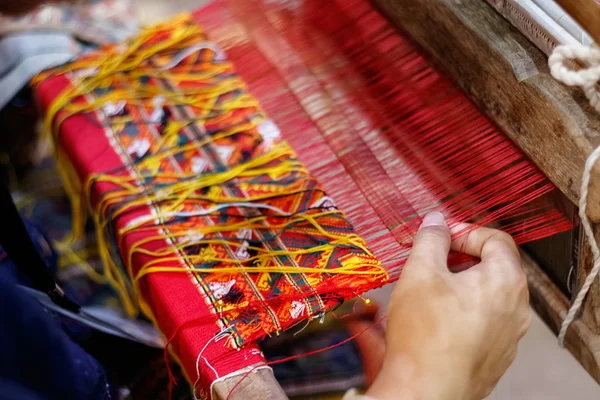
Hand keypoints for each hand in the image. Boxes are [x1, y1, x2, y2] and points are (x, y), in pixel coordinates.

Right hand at [367, 212, 530, 399]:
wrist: (426, 391)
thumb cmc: (425, 333)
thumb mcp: (420, 271)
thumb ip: (431, 239)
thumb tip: (436, 221)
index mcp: (506, 281)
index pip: (496, 239)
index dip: (465, 231)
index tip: (440, 237)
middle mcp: (517, 309)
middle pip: (493, 267)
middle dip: (459, 258)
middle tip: (430, 261)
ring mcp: (509, 336)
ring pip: (487, 296)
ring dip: (459, 285)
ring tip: (428, 291)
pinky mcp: (495, 356)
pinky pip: (483, 322)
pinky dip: (462, 312)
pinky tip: (435, 320)